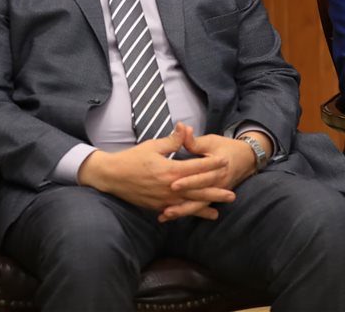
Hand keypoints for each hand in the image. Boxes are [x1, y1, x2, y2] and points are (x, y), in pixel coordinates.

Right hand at [78, 123, 234, 220]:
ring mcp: (164, 200)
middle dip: (215, 193)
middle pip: (198, 191)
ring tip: (218, 211)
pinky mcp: (158, 207)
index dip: (211, 164)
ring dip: (204, 208)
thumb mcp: (152, 146)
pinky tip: (195, 216)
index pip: (197, 167)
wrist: (112, 177)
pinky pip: (177, 211)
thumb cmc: (132, 159)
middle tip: (232, 195)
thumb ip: (172, 141)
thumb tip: (185, 128)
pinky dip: (188, 213)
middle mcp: (170, 188)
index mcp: (170, 170)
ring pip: (189, 205)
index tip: (224, 162)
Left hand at [157, 129, 262, 221]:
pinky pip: (198, 208)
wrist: (245, 159)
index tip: (173, 184)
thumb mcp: (211, 141)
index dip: (188, 181)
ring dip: (182, 211)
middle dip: (182, 202)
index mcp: (218, 168)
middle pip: (199, 195)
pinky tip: (169, 217)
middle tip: (166, 207)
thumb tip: (182, 129)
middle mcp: (217, 183)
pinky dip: (185, 212)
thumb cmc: (225, 148)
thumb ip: (195, 140)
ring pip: (198, 205)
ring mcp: (215, 192)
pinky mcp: (211, 198)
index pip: (201, 177)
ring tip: (165, 215)